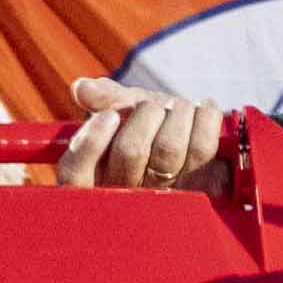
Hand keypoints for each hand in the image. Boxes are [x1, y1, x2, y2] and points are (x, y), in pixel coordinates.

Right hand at [59, 77, 242, 192]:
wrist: (195, 137)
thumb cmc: (152, 124)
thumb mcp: (125, 109)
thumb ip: (104, 98)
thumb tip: (82, 88)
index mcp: (97, 177)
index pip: (76, 172)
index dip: (91, 142)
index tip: (109, 116)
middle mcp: (129, 193)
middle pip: (130, 151)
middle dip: (146, 113)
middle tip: (154, 106)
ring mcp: (166, 194)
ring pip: (168, 148)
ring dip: (177, 113)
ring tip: (180, 107)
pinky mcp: (202, 187)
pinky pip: (203, 151)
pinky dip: (205, 119)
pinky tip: (204, 110)